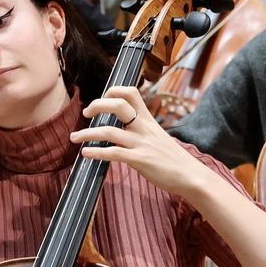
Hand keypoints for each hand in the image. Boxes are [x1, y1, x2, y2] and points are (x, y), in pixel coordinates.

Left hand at [69, 87, 211, 197]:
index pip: (131, 92)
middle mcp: (144, 128)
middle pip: (117, 105)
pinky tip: (86, 154)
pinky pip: (113, 153)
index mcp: (148, 120)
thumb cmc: (173, 158)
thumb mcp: (158, 136)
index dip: (113, 91)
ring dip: (87, 133)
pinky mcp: (139, 160)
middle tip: (86, 113)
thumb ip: (143, 129)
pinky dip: (96, 152)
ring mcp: (141, 144)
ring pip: (109, 131)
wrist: (190, 175)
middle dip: (97, 105)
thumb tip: (125, 127)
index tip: (103, 98)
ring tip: (74, 137)